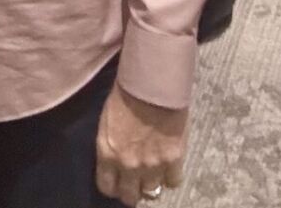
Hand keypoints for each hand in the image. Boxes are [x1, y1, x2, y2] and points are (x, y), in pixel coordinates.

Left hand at [94, 86, 187, 204]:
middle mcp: (128, 165)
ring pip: (152, 191)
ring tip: (154, 171)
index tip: (118, 182)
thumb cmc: (125, 94)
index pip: (107, 187)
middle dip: (132, 190)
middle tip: (136, 181)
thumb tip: (115, 159)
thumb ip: (111, 146)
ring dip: (152, 182)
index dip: (114, 187)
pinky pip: (173, 181)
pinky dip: (172, 176)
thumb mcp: (107, 122)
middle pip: (130, 196)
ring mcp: (151, 165)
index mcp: (107, 153)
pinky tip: (170, 165)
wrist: (151, 84)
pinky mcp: (172, 159)